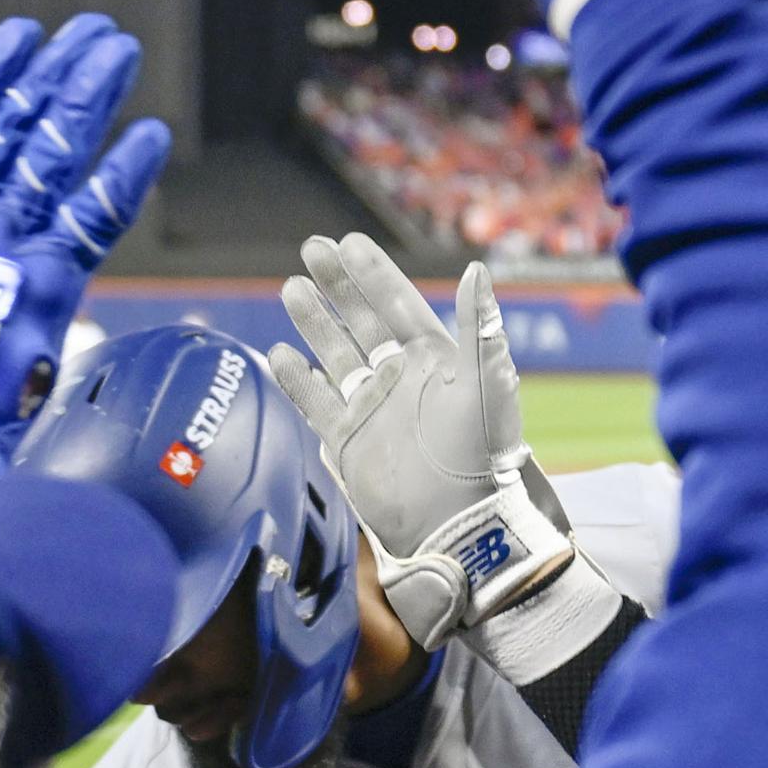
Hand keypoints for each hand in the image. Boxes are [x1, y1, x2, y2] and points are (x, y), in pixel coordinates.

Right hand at [0, 14, 168, 486]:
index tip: (24, 36)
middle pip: (17, 127)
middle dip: (57, 73)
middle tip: (95, 31)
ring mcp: (12, 245)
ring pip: (56, 154)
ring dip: (91, 98)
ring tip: (121, 51)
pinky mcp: (52, 280)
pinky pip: (96, 217)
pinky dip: (125, 176)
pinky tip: (152, 136)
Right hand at [266, 234, 578, 649]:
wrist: (458, 524)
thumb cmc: (482, 456)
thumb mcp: (487, 385)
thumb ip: (480, 327)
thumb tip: (478, 269)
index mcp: (437, 361)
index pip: (399, 305)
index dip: (375, 274)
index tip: (348, 243)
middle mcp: (401, 380)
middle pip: (362, 321)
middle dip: (338, 286)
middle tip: (311, 249)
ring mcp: (372, 408)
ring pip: (335, 354)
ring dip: (315, 322)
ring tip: (293, 288)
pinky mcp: (347, 441)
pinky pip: (315, 401)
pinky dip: (296, 378)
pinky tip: (279, 352)